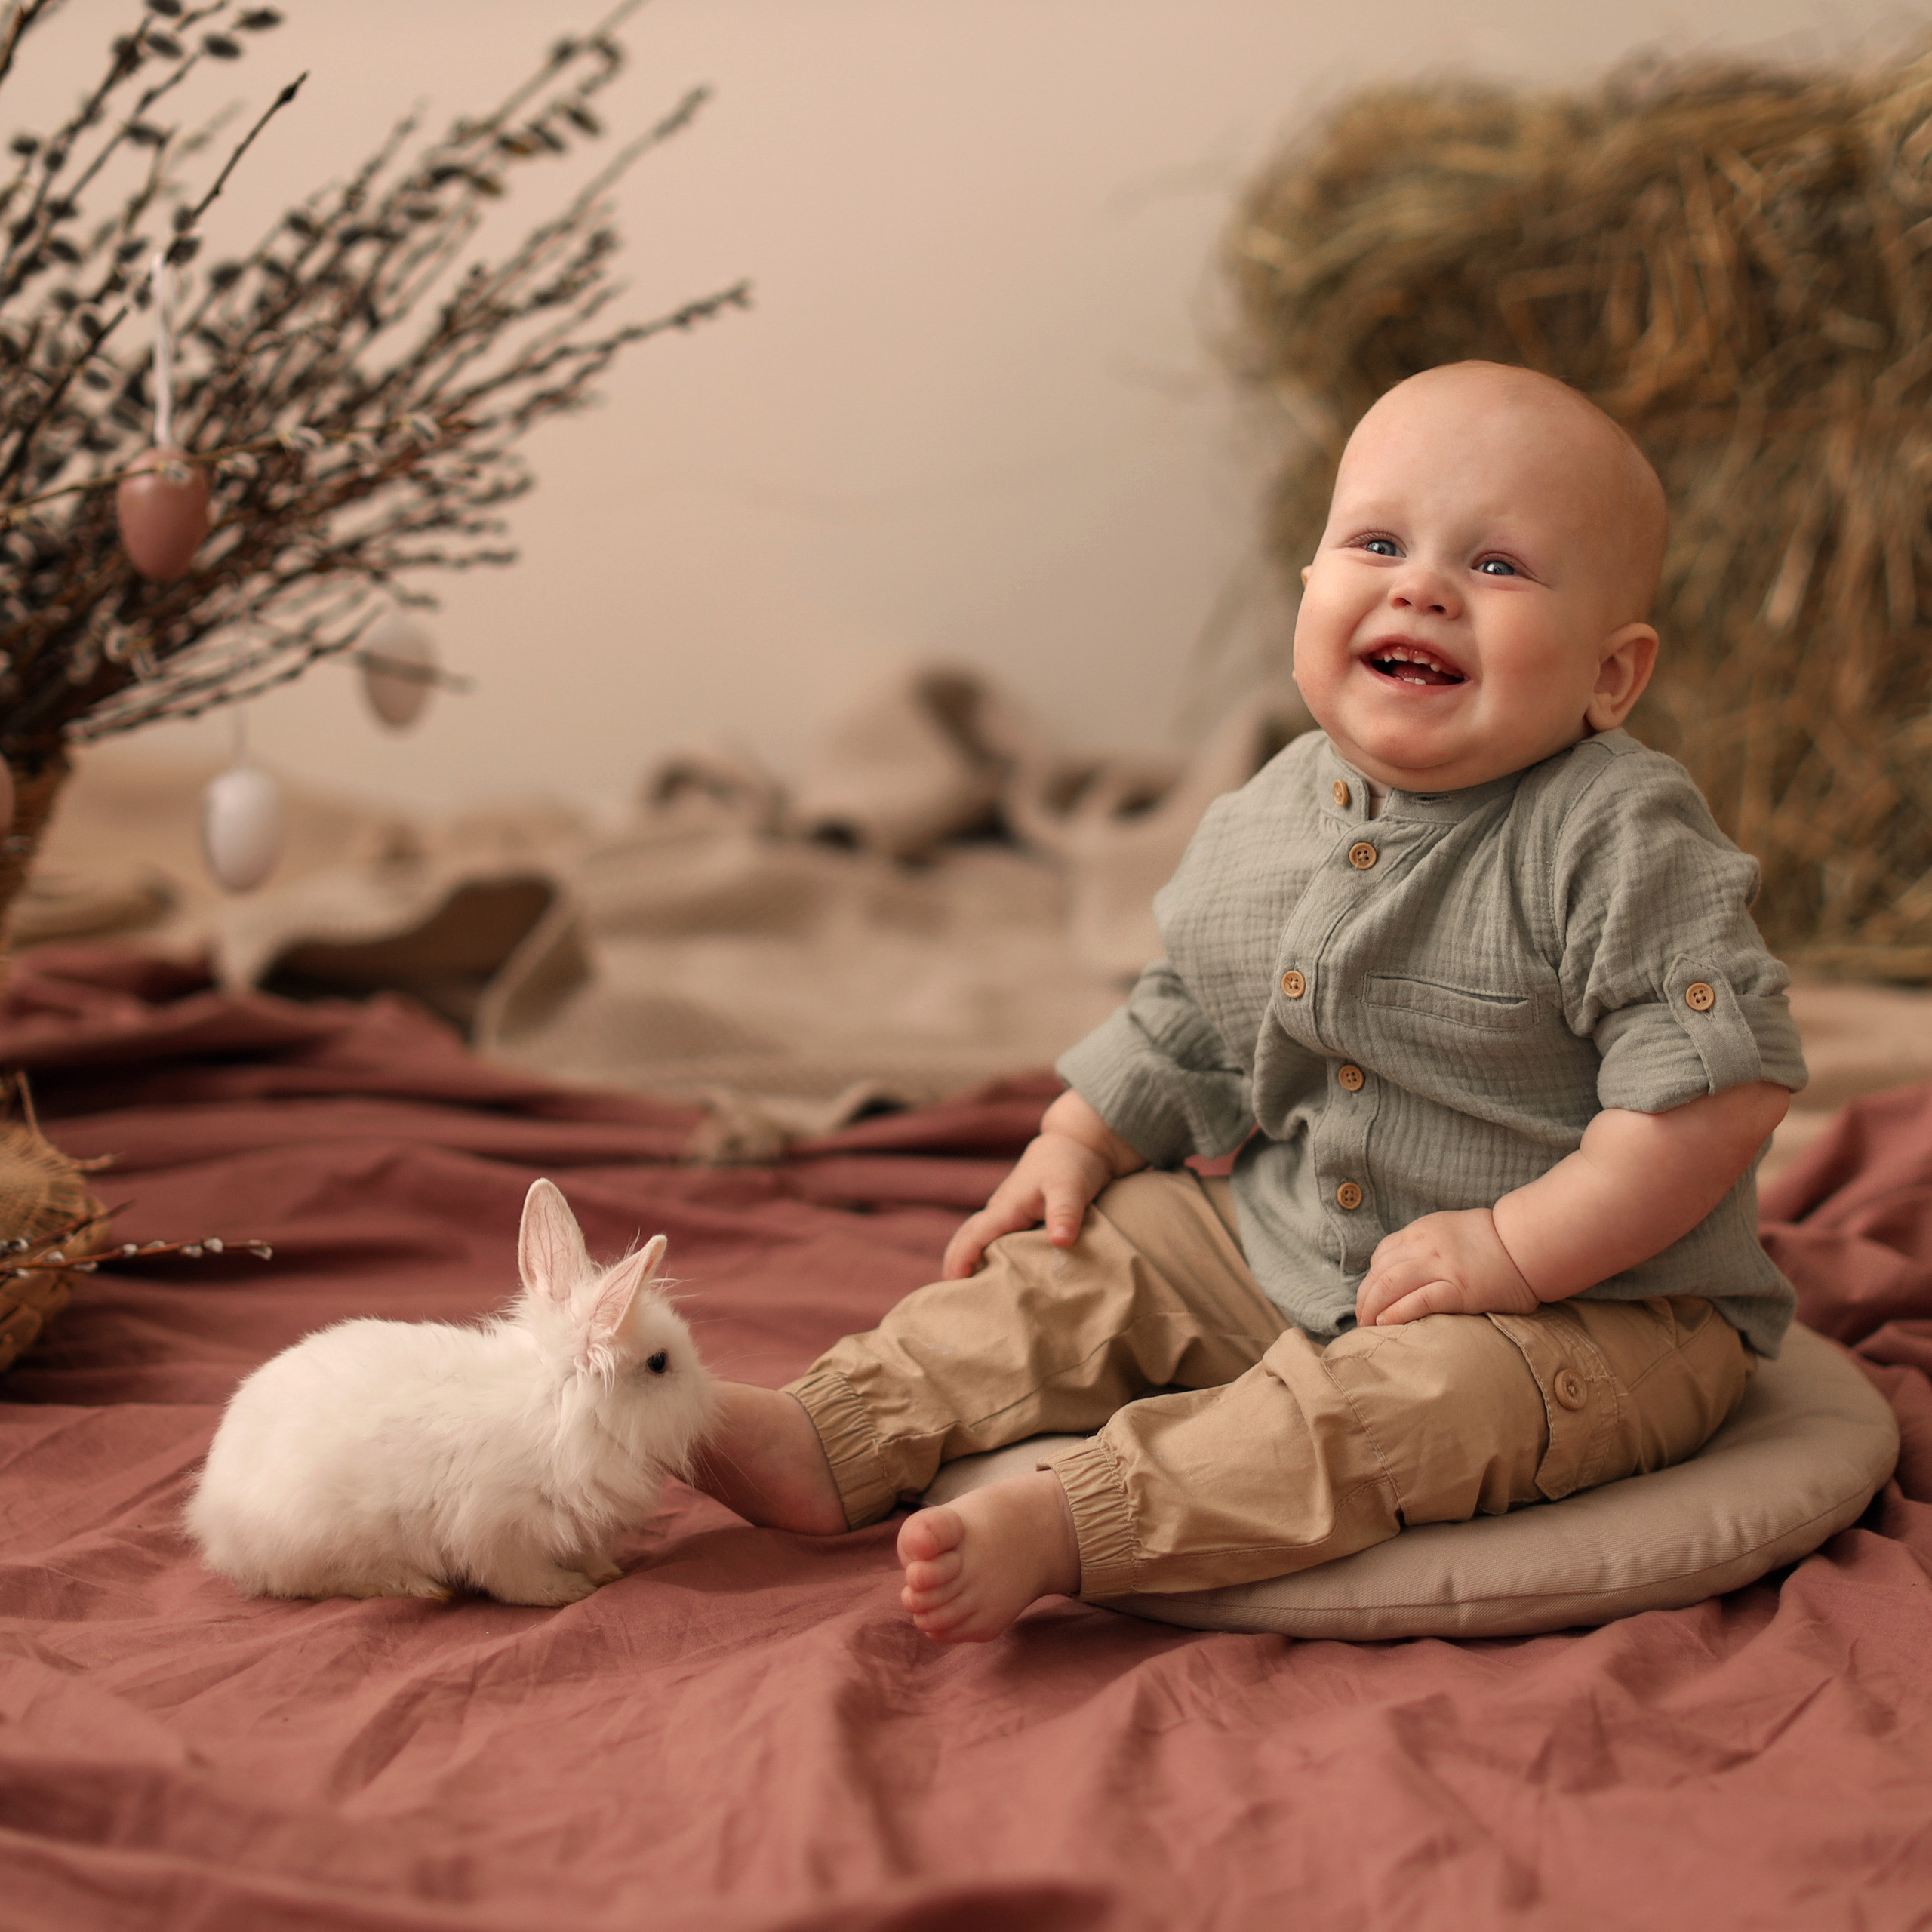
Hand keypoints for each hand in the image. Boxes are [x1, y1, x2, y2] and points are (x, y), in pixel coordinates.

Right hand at [941, 1093, 1143, 1279]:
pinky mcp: (1018, 1219)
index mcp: (1006, 1208)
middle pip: (966, 1240)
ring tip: (970, 1298)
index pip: (974, 1236)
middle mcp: (1000, 1212)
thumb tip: (1061, 1242)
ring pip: (978, 1241)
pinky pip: (994, 1241)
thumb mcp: (1070, 1187)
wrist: (1077, 1143)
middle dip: (955, 1265)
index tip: (954, 1286)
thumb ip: (1065, 1213)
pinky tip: (998, 1279)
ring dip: (968, 1263)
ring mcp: (1007, 1216)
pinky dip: (987, 1258)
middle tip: (952, 1302)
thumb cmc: (1071, 1164)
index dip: (961, 1259)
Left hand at [1354, 1209, 1539, 1327]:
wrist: (1528, 1243)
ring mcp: (1442, 1267)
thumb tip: (1400, 1268)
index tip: (1368, 1299)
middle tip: (1362, 1320)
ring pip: (1391, 1286)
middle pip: (1380, 1273)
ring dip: (1374, 1309)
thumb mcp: (1448, 1229)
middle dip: (1366, 1299)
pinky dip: (1397, 1314)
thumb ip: (1423, 1244)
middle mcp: (1426, 1246)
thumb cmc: (1492, 1241)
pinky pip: (1418, 1301)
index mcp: (1421, 1231)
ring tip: (1370, 1327)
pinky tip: (1387, 1325)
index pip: (1381, 1256)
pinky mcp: (1460, 1289)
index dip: (1370, 1281)